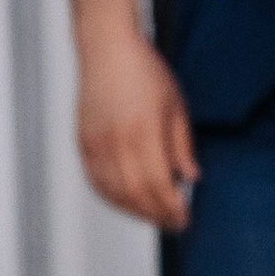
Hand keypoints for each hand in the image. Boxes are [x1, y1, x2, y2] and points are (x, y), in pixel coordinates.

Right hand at [76, 26, 197, 229]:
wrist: (107, 51)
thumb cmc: (144, 71)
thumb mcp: (175, 105)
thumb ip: (181, 145)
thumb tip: (190, 177)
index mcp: (143, 131)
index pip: (158, 184)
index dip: (171, 207)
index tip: (184, 218)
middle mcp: (116, 142)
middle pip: (135, 194)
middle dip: (156, 214)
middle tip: (172, 224)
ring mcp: (96, 145)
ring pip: (114, 193)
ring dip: (135, 211)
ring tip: (153, 217)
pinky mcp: (84, 145)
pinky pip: (97, 183)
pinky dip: (113, 199)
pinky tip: (127, 202)